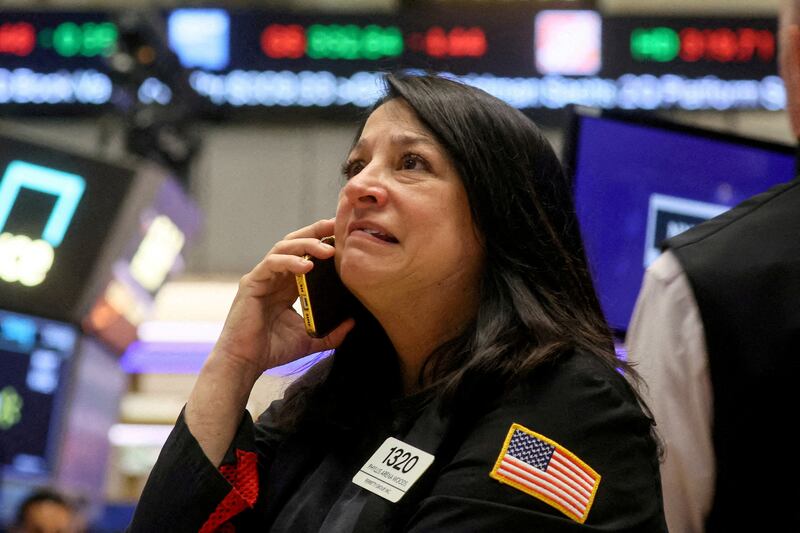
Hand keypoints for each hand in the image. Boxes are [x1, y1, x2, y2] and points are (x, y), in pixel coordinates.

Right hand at [210, 218, 354, 379]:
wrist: (245, 363)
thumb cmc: (272, 351)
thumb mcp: (310, 340)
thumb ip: (332, 333)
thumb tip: (353, 322)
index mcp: (288, 285)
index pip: (306, 255)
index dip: (323, 242)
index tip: (344, 237)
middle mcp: (275, 276)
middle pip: (295, 243)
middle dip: (316, 232)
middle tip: (336, 227)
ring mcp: (263, 277)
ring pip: (284, 248)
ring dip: (307, 245)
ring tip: (328, 250)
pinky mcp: (252, 283)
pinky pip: (272, 263)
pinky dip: (290, 261)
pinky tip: (307, 266)